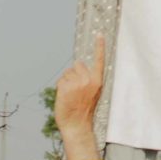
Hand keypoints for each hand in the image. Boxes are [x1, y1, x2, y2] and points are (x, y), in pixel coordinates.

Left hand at [55, 36, 105, 152]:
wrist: (77, 125)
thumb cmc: (83, 111)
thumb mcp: (92, 94)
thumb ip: (87, 80)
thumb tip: (77, 67)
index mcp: (98, 82)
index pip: (99, 61)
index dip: (99, 47)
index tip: (99, 34)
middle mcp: (88, 80)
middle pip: (77, 64)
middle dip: (74, 73)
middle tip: (75, 90)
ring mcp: (77, 83)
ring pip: (68, 73)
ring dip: (66, 81)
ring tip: (71, 96)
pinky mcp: (66, 86)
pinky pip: (61, 80)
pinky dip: (60, 87)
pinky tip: (65, 98)